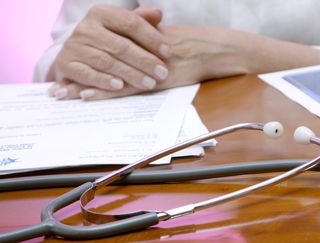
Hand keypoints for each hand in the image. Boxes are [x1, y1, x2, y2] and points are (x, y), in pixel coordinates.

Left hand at [49, 25, 247, 100]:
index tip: (66, 69)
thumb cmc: (190, 45)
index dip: (83, 59)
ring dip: (83, 85)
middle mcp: (135, 50)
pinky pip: (123, 87)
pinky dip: (104, 91)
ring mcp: (141, 66)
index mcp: (137, 38)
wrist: (209, 50)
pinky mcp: (151, 79)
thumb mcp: (162, 38)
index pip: (103, 49)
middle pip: (98, 63)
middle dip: (77, 75)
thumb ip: (143, 41)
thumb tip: (130, 47)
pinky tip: (87, 95)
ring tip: (63, 95)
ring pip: (106, 75)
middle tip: (56, 87)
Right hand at [50, 4, 169, 98]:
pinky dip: (104, 80)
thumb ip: (141, 21)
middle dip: (145, 61)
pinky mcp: (65, 64)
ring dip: (130, 74)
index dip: (151, 38)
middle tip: (162, 73)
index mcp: (101, 13)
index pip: (130, 23)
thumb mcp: (123, 28)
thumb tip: (158, 14)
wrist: (76, 54)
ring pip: (107, 61)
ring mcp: (73, 46)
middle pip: (121, 45)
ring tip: (149, 83)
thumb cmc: (108, 40)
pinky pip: (87, 74)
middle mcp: (85, 27)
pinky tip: (120, 86)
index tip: (168, 52)